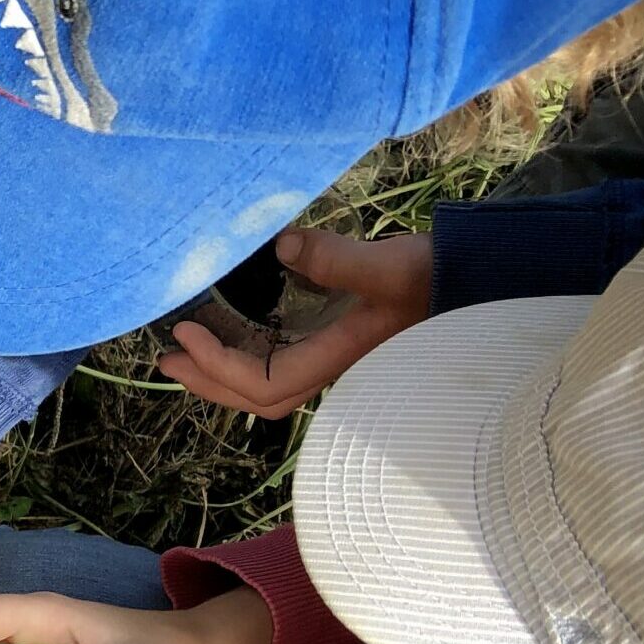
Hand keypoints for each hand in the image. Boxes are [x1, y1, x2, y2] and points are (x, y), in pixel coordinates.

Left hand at [158, 228, 432, 417]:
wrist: (475, 281)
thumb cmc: (436, 277)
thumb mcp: (390, 266)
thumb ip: (339, 259)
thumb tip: (282, 247)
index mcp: (338, 360)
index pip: (264, 383)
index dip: (218, 365)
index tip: (184, 331)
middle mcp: (330, 369)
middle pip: (257, 397)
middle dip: (209, 381)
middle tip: (168, 355)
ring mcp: (332, 360)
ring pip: (266, 384)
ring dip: (222, 372)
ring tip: (185, 349)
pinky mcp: (334, 344)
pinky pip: (278, 362)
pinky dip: (244, 355)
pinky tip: (227, 334)